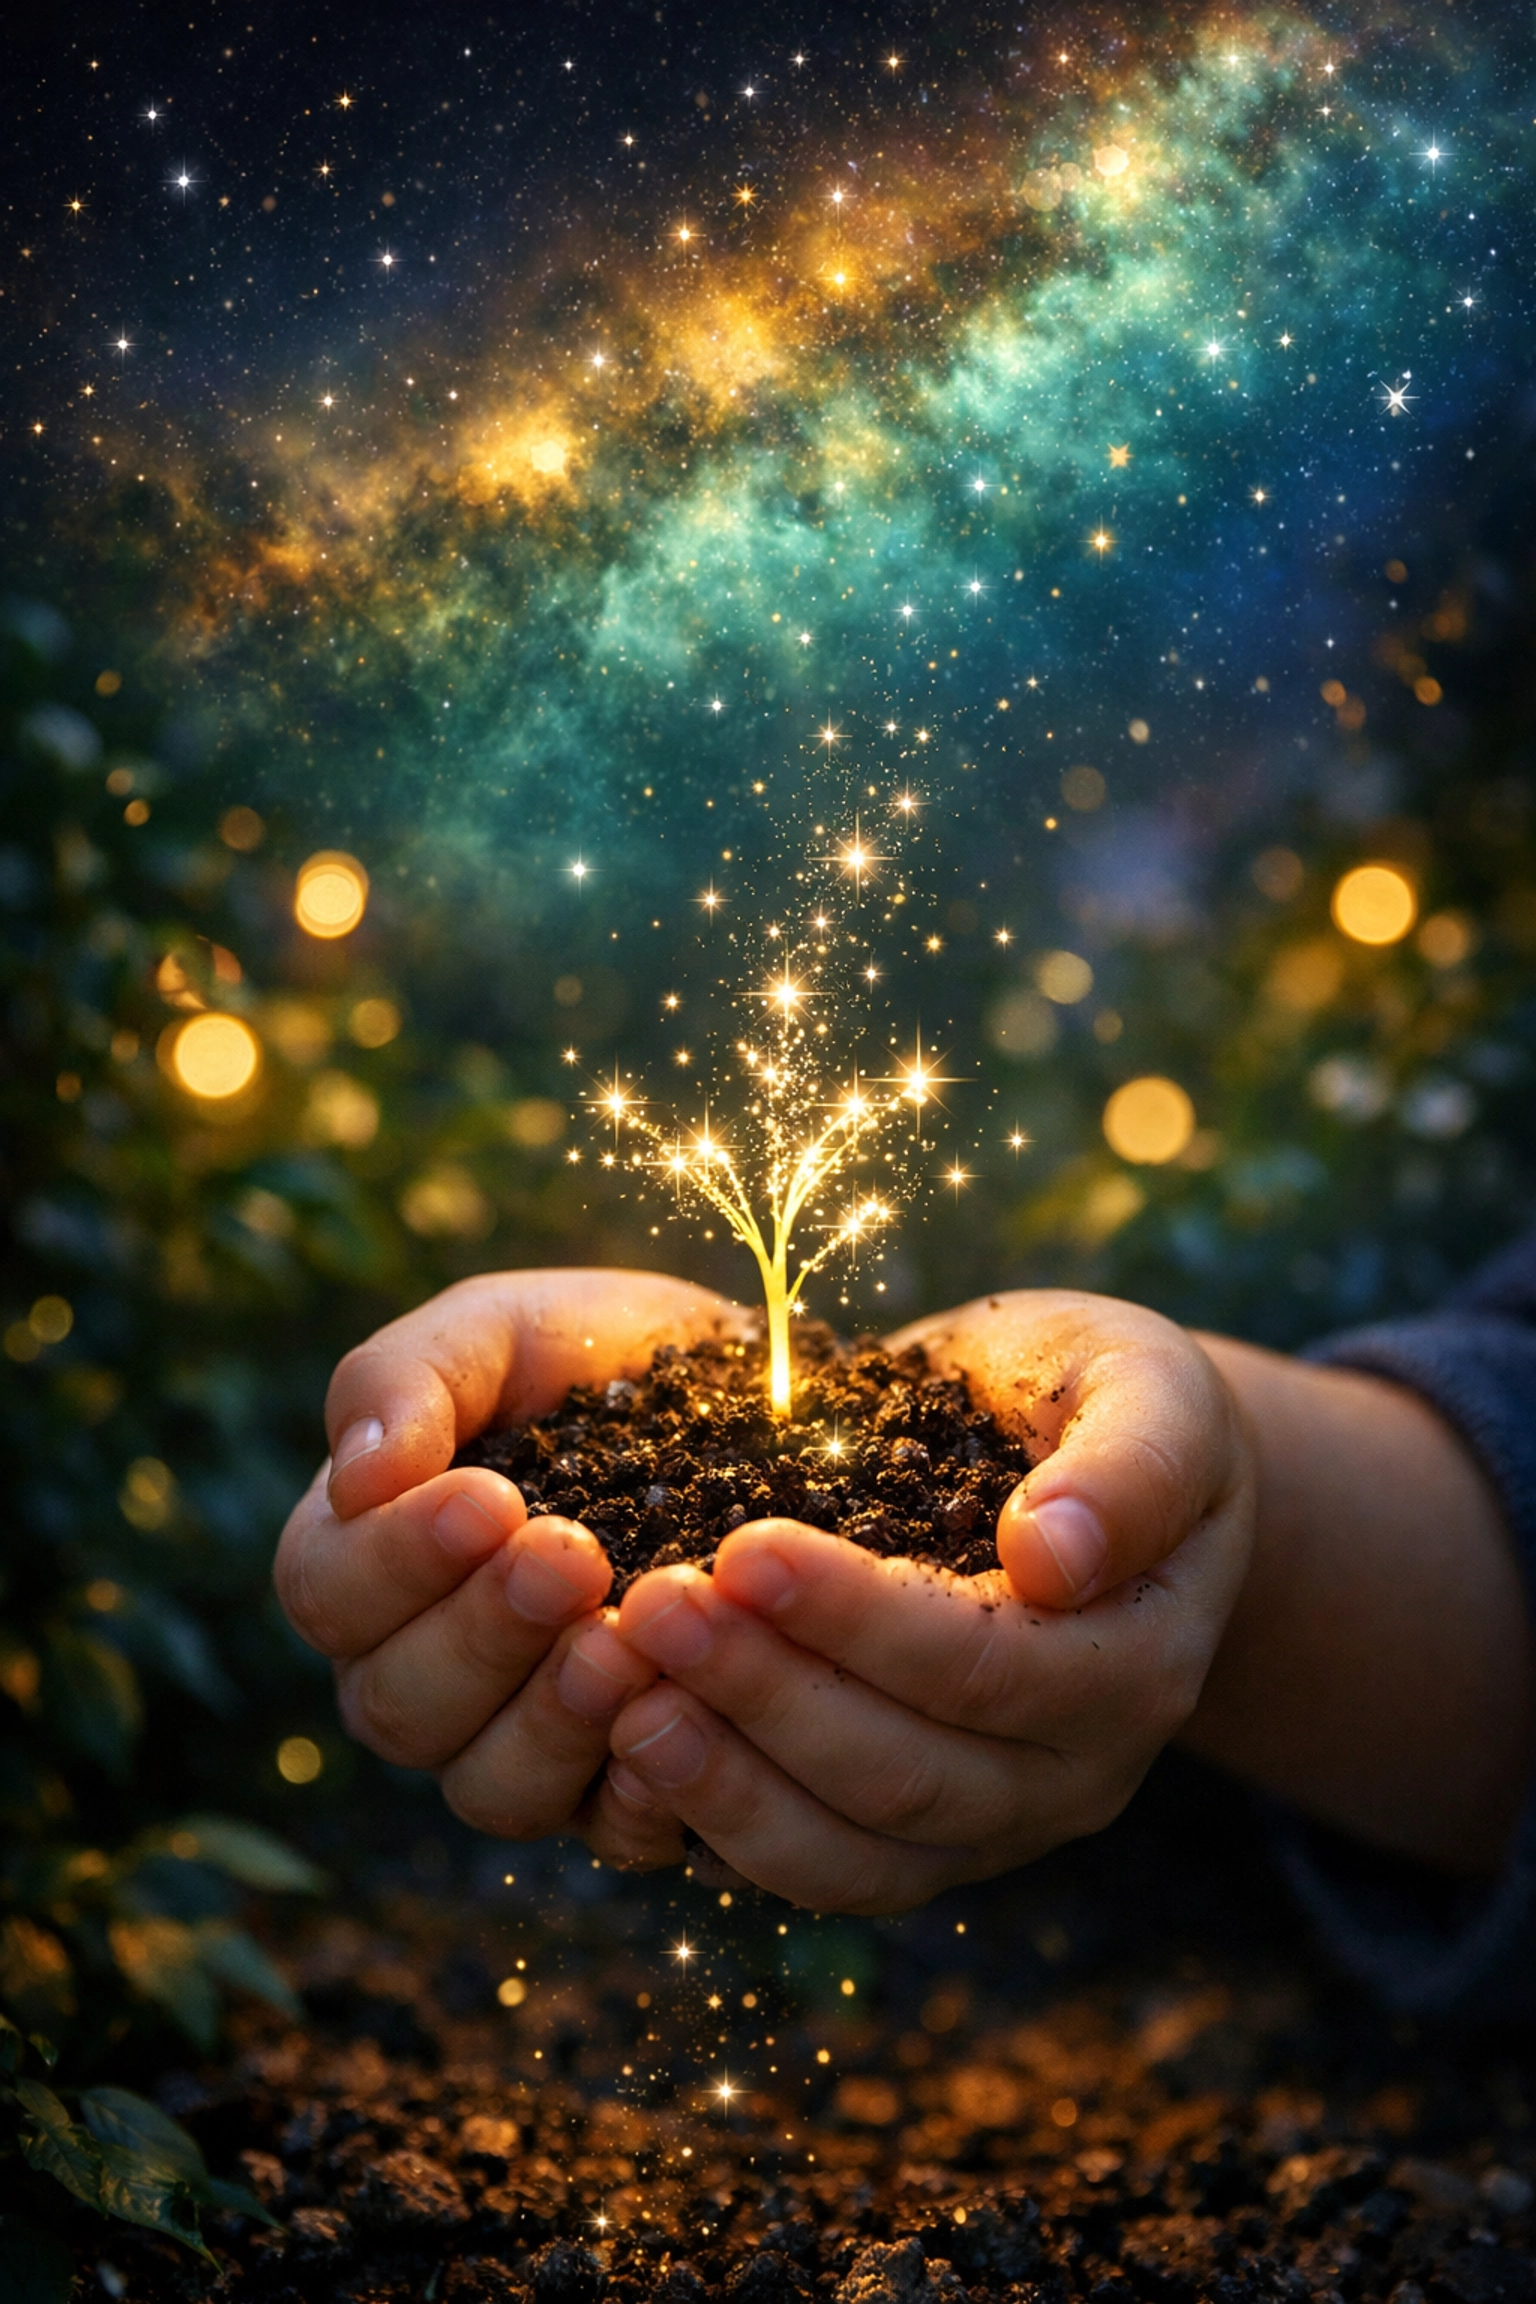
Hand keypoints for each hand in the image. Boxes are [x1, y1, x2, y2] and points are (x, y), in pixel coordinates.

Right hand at [273, 1269, 740, 1855]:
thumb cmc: (601, 1359)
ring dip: (553, 1720)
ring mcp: (524, 1742)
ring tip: (623, 1640)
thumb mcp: (503, 1328)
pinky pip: (613, 1831)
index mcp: (371, 1558)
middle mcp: (428, 1671)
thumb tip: (356, 1474)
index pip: (330, 1592)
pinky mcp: (626, 1789)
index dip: (399, 1559)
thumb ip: (408, 1378)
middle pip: (400, 1707)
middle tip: (571, 1557)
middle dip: (484, 1633)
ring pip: (492, 1787)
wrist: (762, 1398)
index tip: (493, 1500)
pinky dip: (644, 1790)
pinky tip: (684, 1722)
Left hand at [588, 1291, 1256, 1910]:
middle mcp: (1074, 1773)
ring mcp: (993, 1823)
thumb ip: (1128, 1466)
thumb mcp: (1149, 1388)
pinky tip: (629, 1749)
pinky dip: (717, 1822)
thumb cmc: (1109, 1403)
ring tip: (619, 1695)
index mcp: (1138, 1662)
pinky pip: (813, 1868)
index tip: (742, 1548)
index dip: (860, 1620)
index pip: (987, 1668)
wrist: (1087, 1464)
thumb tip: (1052, 1555)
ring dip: (725, 1778)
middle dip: (764, 1694)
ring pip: (849, 1849)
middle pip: (905, 1774)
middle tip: (648, 1609)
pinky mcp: (914, 1841)